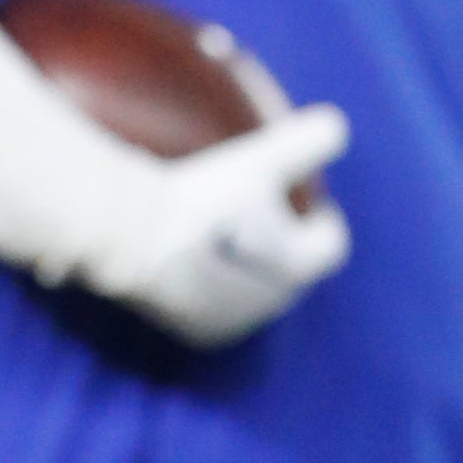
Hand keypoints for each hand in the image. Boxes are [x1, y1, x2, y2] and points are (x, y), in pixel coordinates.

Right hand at [88, 105, 355, 344]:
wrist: (127, 235)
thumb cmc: (201, 196)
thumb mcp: (261, 158)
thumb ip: (313, 140)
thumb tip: (336, 131)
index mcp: (298, 268)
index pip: (331, 246)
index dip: (324, 221)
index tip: (309, 202)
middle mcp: (271, 305)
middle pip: (294, 269)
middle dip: (288, 243)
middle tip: (265, 211)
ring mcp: (232, 323)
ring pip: (258, 291)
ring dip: (254, 266)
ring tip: (232, 232)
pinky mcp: (196, 332)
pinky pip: (221, 307)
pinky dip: (220, 286)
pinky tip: (202, 259)